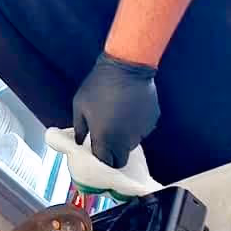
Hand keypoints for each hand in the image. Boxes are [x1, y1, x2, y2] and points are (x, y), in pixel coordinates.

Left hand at [73, 53, 159, 168]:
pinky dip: (135, 126)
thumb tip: (80, 142)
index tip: (96, 153)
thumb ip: (79, 128)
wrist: (126, 67)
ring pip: (131, 145)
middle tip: (106, 141)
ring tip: (117, 119)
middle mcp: (125, 140)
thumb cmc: (98, 86)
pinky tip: (129, 111)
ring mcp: (141, 132)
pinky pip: (141, 131)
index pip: (105, 162)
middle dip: (113, 155)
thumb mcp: (80, 106)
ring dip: (124, 139)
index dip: (100, 160)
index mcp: (105, 138)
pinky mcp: (151, 122)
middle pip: (121, 159)